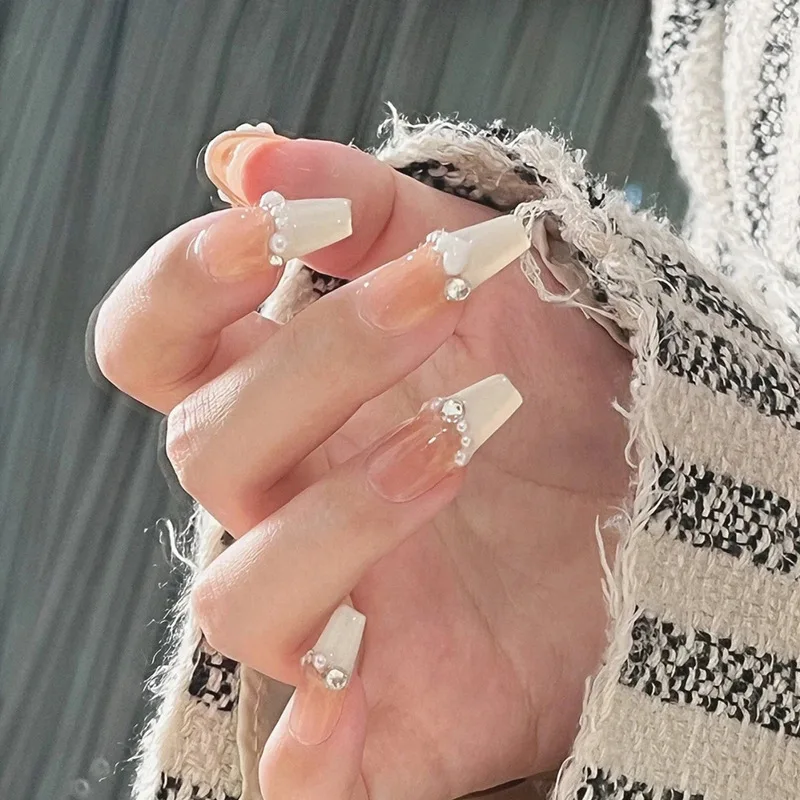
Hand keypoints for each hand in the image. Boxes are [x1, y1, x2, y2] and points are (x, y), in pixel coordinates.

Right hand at [93, 130, 630, 798]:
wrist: (641, 489)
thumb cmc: (547, 374)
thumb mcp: (472, 262)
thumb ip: (368, 209)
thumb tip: (245, 156)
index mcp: (283, 397)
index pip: (152, 345)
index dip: (185, 282)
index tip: (279, 225)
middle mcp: (281, 504)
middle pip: (207, 448)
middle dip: (320, 361)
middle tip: (443, 296)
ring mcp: (330, 610)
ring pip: (241, 601)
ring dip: (343, 514)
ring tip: (463, 441)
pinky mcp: (390, 708)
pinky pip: (308, 771)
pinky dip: (313, 762)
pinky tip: (355, 713)